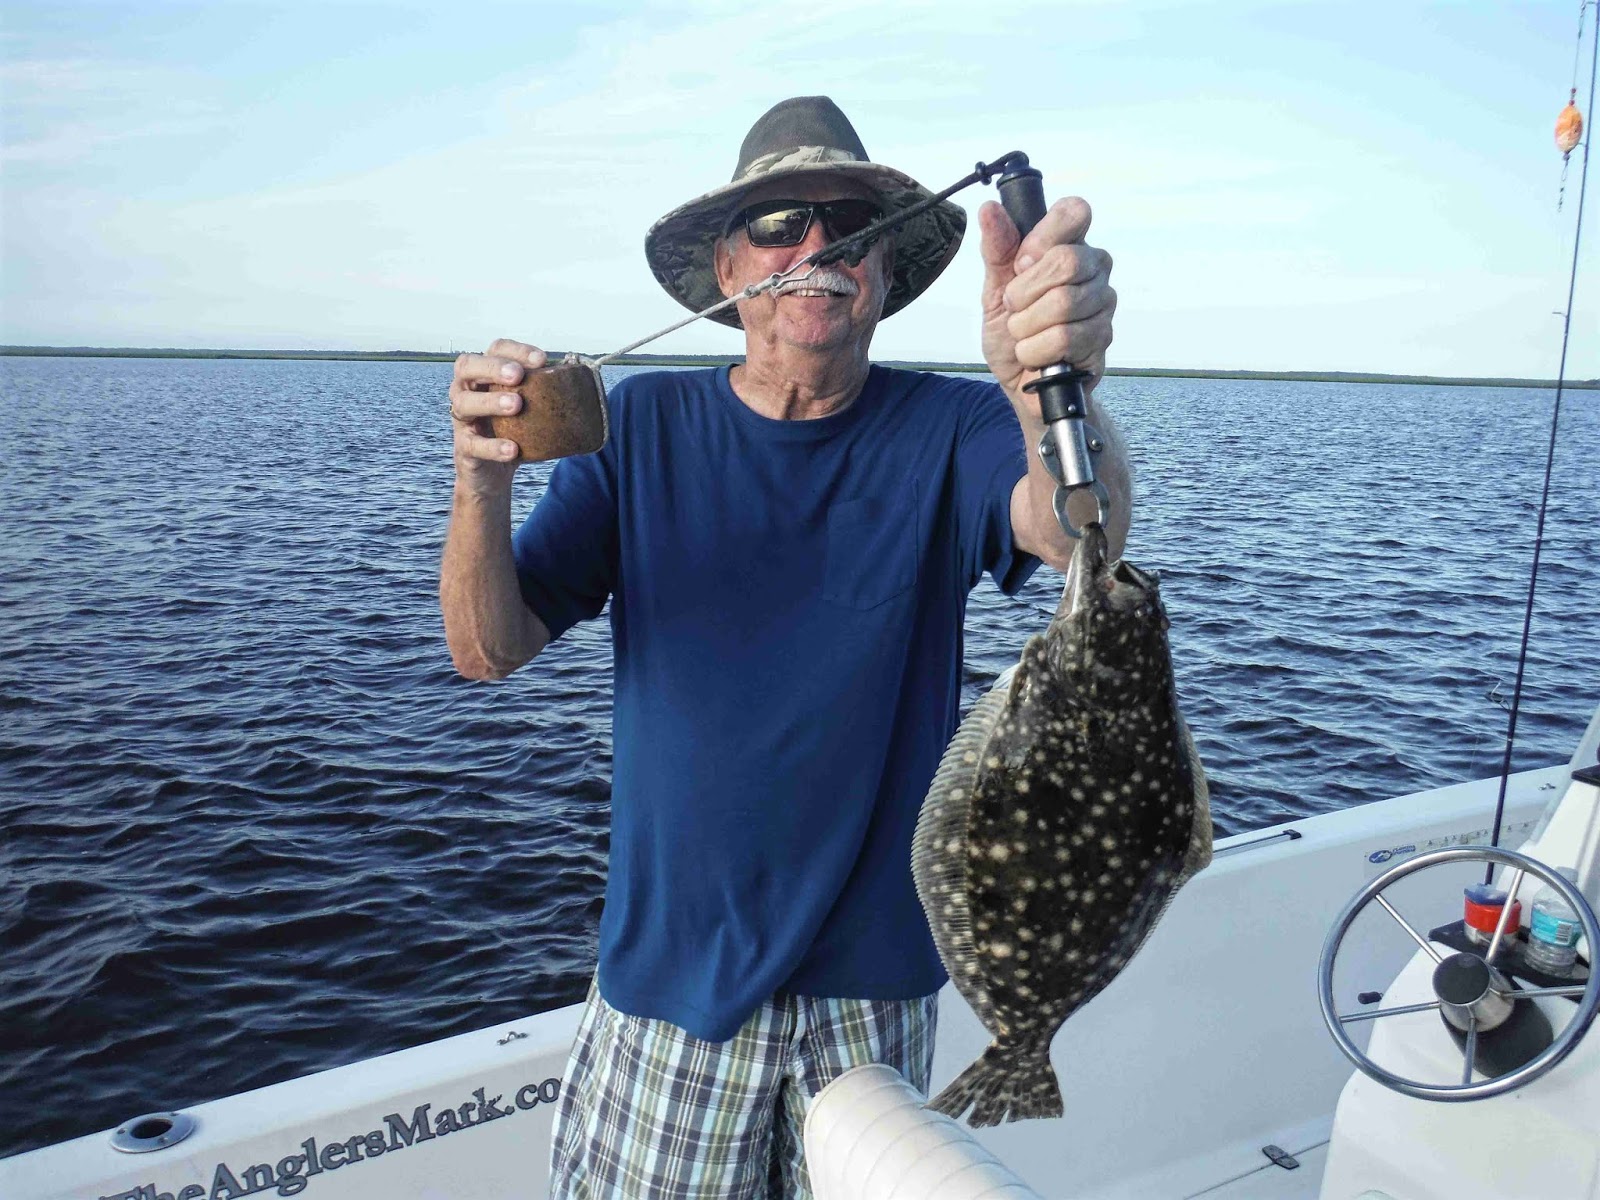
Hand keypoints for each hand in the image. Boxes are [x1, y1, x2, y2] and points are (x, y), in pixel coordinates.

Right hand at [449, 339, 545, 489]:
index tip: (542, 359)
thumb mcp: (529, 410)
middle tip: (518, 375)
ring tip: (516, 405)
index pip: (494, 350)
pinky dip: (493, 446)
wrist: (493, 474)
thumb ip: (545, 394)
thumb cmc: (513, 432)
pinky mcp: (464, 448)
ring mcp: (462, 419)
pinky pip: (473, 445)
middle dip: (493, 367)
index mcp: (484, 375)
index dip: (516, 350)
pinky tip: (512, 449)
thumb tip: (583, 382)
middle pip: (466, 366)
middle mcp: (466, 391)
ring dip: (490, 401)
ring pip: (464, 403)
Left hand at [978, 197, 1115, 416]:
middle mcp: (1095, 268)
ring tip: (1023, 335)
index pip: (1074, 211)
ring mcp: (1104, 302)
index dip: (1042, 237)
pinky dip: (1035, 350)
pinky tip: (1036, 355)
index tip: (1021, 263)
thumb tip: (990, 210)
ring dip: (1026, 326)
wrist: (1020, 382)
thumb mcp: (994, 289)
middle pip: (1067, 260)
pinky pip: (1065, 338)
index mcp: (1070, 244)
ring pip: (1064, 303)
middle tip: (1014, 308)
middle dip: (1024, 292)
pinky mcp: (1104, 338)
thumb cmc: (1012, 332)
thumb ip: (996, 249)